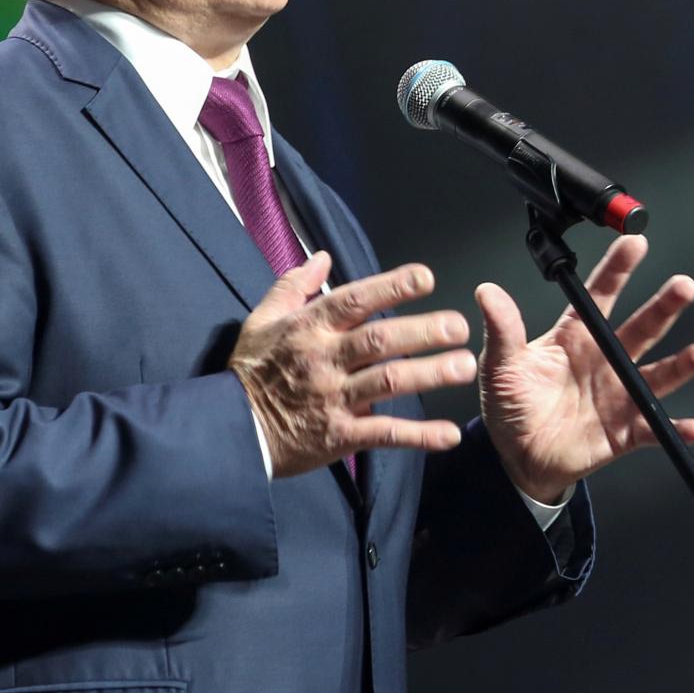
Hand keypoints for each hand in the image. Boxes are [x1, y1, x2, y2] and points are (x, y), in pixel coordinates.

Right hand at [229, 253, 471, 476]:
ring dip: (429, 375)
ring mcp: (333, 399)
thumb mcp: (262, 320)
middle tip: (459, 326)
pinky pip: (383, 434)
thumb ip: (294, 286)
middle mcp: (324, 359)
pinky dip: (418, 436)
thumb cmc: (250, 371)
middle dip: (423, 331)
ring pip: (387, 382)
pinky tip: (448, 434)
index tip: (427, 278)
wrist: (228, 431)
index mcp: (309, 328)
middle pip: (380, 340)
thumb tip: (323, 256)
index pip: (355, 300)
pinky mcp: (338, 436)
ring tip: (465, 367)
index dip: (391, 286)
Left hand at [473, 233, 693, 502]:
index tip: (636, 243)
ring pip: (658, 375)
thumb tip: (487, 292)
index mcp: (576, 336)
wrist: (518, 458)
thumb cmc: (512, 405)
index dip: (619, 268)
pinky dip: (676, 428)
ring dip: (682, 365)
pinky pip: (654, 428)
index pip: (601, 294)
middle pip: (642, 327)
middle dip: (664, 307)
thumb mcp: (499, 367)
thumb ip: (502, 331)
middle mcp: (606, 359)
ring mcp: (620, 394)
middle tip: (684, 286)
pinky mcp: (625, 431)